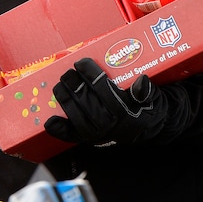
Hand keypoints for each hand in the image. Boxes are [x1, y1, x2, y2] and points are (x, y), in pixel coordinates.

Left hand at [44, 58, 166, 144]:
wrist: (147, 128)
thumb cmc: (147, 107)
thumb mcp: (153, 97)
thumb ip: (146, 90)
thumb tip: (142, 81)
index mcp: (125, 112)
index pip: (104, 89)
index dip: (91, 74)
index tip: (82, 62)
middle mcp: (110, 125)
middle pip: (87, 102)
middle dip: (74, 85)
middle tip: (68, 72)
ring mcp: (98, 134)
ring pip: (77, 116)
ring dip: (65, 99)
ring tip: (59, 85)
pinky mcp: (89, 139)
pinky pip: (72, 136)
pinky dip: (59, 129)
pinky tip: (49, 120)